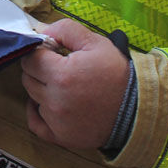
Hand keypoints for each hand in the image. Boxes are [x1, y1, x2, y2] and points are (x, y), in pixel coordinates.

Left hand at [20, 19, 129, 149]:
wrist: (138, 108)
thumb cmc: (117, 74)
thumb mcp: (96, 42)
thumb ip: (65, 30)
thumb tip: (42, 31)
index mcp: (61, 75)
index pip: (31, 59)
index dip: (40, 52)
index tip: (52, 52)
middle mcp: (55, 100)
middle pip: (28, 78)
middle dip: (39, 69)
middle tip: (57, 67)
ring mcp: (57, 121)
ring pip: (32, 97)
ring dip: (41, 89)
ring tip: (62, 85)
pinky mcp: (62, 137)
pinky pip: (35, 124)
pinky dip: (37, 113)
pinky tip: (46, 104)